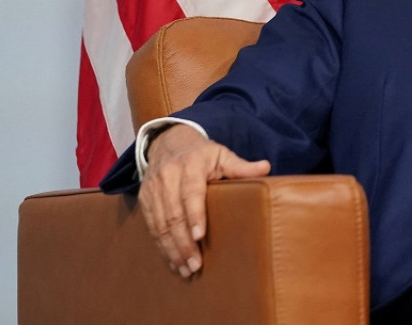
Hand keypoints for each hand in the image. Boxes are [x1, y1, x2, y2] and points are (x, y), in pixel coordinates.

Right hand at [138, 125, 269, 278]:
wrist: (168, 142)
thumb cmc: (202, 153)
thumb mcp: (222, 154)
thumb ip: (241, 166)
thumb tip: (266, 167)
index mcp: (190, 165)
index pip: (191, 193)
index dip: (194, 215)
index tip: (199, 236)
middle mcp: (168, 177)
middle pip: (173, 214)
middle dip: (183, 242)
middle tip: (195, 264)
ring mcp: (153, 189)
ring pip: (160, 224)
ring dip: (171, 249)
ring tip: (184, 268)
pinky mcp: (145, 199)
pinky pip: (151, 226)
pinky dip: (161, 245)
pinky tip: (172, 260)